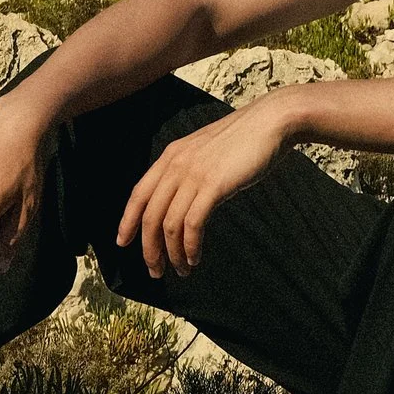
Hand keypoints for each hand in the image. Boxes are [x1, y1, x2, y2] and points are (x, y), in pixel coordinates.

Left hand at [117, 99, 289, 278]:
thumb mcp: (205, 150)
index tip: (123, 242)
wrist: (269, 122)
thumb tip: (182, 198)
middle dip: (149, 248)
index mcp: (171, 156)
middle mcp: (176, 165)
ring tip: (180, 270)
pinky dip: (190, 246)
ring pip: (170, 224)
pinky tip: (195, 257)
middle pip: (150, 215)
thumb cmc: (244, 138)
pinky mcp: (213, 185)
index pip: (139, 194)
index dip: (127, 221)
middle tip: (155, 271)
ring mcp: (194, 175)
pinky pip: (193, 224)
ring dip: (172, 253)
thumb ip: (189, 169)